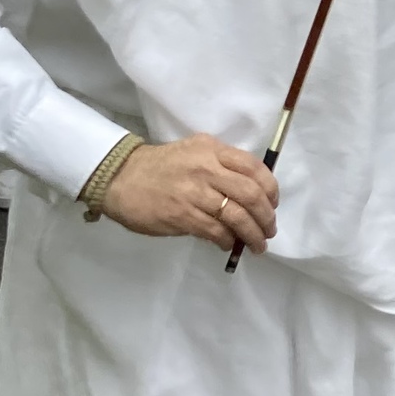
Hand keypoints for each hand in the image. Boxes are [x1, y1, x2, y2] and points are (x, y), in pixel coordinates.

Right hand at [97, 132, 276, 250]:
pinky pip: (216, 231)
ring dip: (253, 234)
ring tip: (257, 245)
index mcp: (212, 150)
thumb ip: (221, 166)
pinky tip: (228, 244)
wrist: (121, 178)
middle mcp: (207, 168)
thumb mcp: (194, 152)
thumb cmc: (161, 167)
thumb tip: (251, 194)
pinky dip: (228, 241)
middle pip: (251, 194)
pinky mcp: (182, 216)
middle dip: (266, 217)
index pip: (254, 167)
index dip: (271, 189)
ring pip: (237, 216)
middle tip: (269, 230)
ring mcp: (195, 193)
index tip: (273, 204)